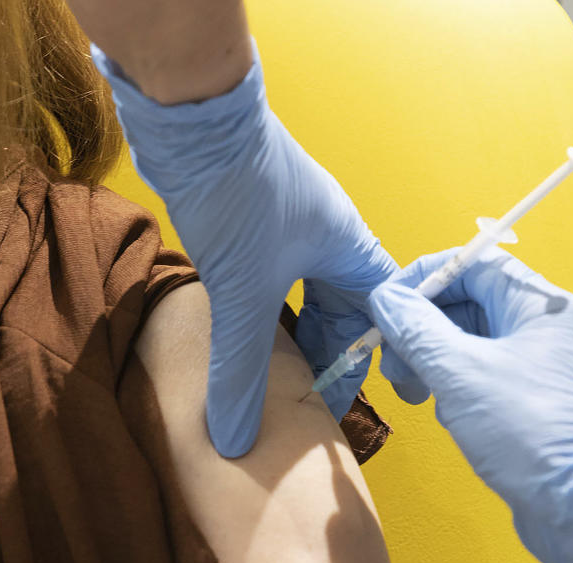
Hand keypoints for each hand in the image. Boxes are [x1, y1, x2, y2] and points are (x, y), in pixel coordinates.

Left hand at [93, 42, 402, 456]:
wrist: (193, 115)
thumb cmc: (239, 191)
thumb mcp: (244, 292)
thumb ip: (243, 370)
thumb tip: (237, 438)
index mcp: (350, 249)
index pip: (380, 316)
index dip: (371, 360)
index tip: (350, 399)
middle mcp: (328, 237)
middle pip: (343, 309)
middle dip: (327, 354)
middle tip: (306, 399)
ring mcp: (291, 227)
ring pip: (305, 294)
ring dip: (293, 334)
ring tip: (276, 377)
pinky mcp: (255, 221)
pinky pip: (272, 280)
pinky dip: (264, 312)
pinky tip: (243, 334)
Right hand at [367, 248, 572, 562]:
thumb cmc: (535, 435)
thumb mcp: (461, 374)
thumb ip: (418, 331)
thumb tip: (387, 298)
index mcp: (540, 306)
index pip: (475, 264)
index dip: (426, 278)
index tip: (390, 302)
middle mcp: (546, 330)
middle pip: (470, 305)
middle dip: (423, 330)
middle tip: (394, 361)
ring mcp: (543, 368)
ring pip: (473, 345)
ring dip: (435, 363)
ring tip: (417, 394)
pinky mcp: (536, 404)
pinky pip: (486, 378)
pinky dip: (457, 389)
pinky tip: (448, 415)